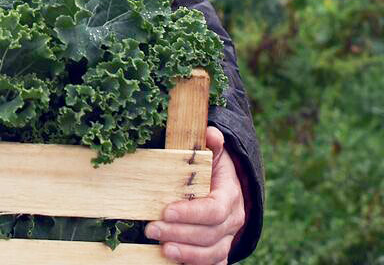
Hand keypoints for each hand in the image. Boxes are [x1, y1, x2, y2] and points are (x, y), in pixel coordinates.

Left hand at [145, 126, 244, 262]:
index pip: (214, 209)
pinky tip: (173, 261)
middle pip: (209, 234)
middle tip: (151, 228)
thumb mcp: (212, 155)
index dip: (191, 213)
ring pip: (211, 253)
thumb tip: (210, 132)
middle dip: (179, 233)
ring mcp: (227, 239)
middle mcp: (232, 221)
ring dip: (186, 253)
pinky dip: (194, 264)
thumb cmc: (212, 171)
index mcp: (230, 196)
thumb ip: (211, 144)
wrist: (226, 191)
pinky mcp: (219, 253)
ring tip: (162, 247)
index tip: (167, 211)